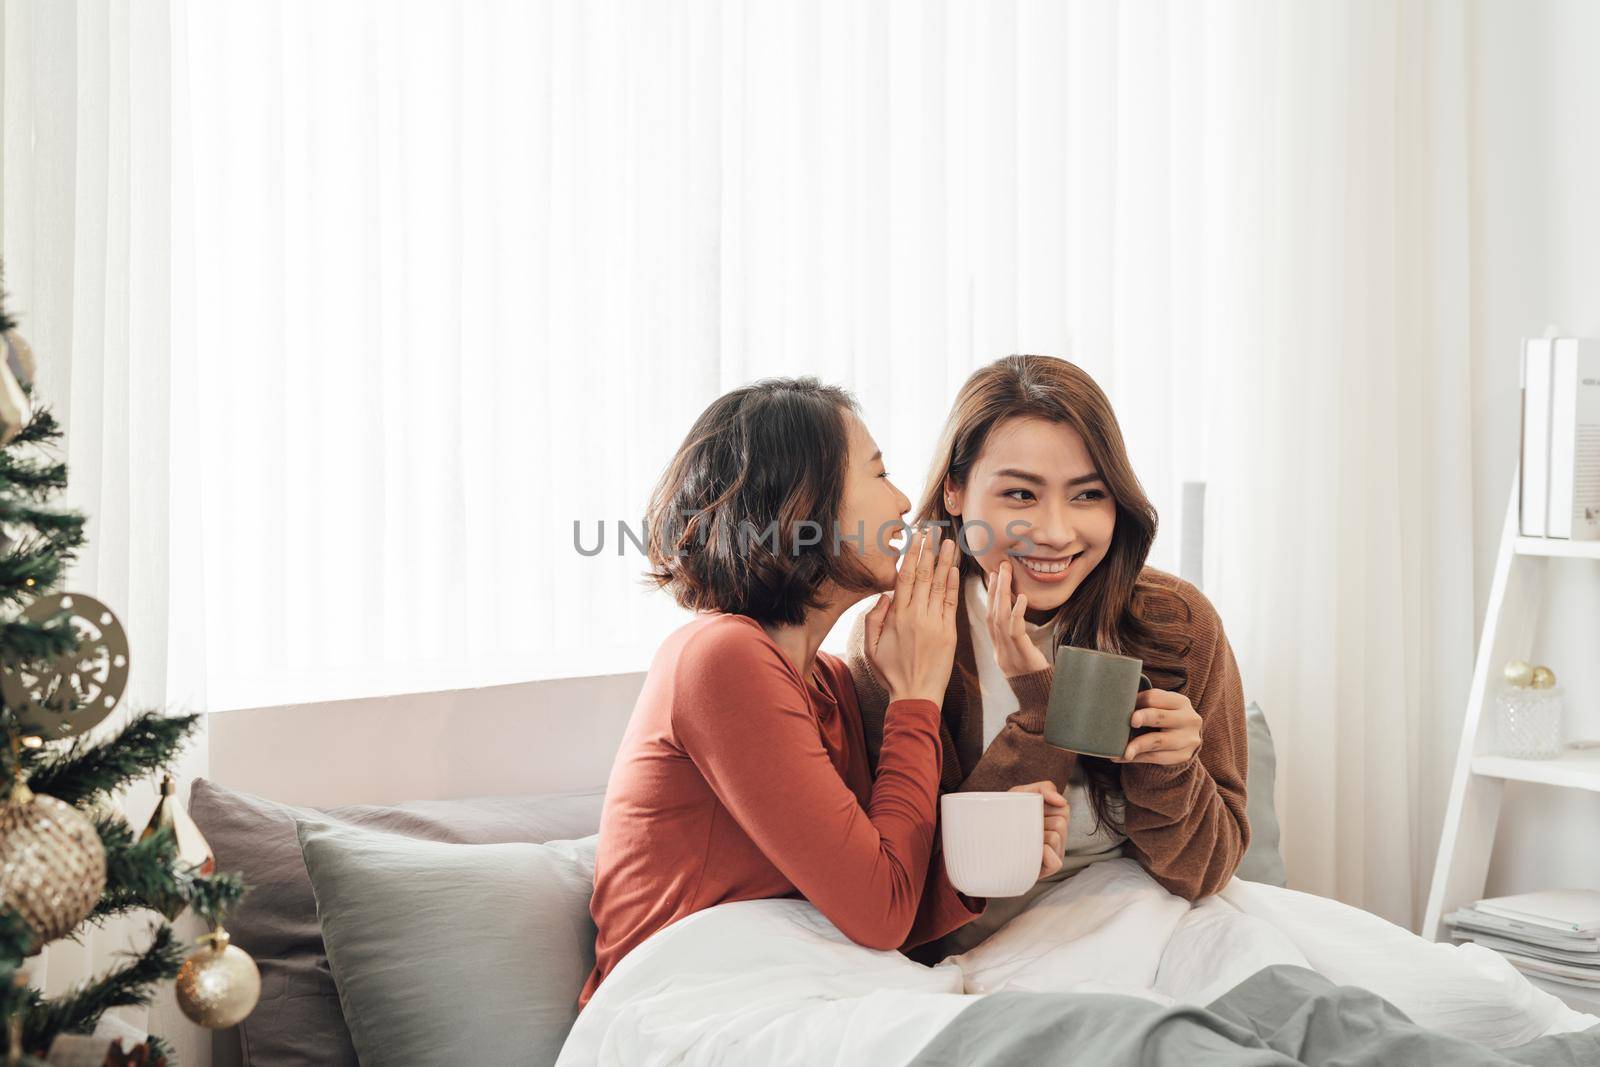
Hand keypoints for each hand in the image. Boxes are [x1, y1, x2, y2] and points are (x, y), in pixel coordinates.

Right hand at [864, 526, 960, 706]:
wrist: (915, 695)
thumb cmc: (891, 672)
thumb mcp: (870, 647)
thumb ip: (873, 619)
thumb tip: (884, 596)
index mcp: (897, 617)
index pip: (905, 578)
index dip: (911, 555)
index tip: (916, 538)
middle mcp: (917, 616)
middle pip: (923, 576)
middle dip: (928, 551)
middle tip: (933, 531)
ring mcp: (935, 623)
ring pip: (940, 586)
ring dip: (945, 562)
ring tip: (949, 543)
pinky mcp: (949, 633)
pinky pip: (951, 603)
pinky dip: (953, 585)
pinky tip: (954, 569)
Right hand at [986, 560, 1051, 677]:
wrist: (1039, 702)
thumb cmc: (1036, 682)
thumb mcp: (1024, 660)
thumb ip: (1020, 643)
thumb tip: (1022, 623)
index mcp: (1000, 651)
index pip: (990, 619)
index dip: (990, 597)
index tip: (993, 577)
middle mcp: (1000, 650)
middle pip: (992, 614)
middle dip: (994, 589)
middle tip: (997, 567)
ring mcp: (1008, 652)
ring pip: (1000, 618)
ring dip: (1002, 593)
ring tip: (1005, 572)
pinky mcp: (1021, 654)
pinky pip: (1015, 630)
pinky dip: (1017, 612)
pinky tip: (1020, 597)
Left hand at [1009, 780, 1068, 880]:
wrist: (982, 838)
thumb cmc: (1003, 815)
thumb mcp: (1020, 794)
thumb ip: (1043, 788)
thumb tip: (1061, 801)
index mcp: (1054, 820)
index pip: (1063, 808)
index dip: (1046, 806)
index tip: (1029, 810)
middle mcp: (1057, 838)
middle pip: (1061, 822)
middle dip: (1040, 820)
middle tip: (1024, 826)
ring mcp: (1054, 854)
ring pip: (1056, 837)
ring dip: (1036, 836)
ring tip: (1022, 839)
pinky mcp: (1047, 870)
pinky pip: (1055, 862)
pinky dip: (1043, 854)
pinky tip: (1028, 851)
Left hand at [1112, 689, 1202, 765]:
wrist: (1185, 739)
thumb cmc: (1164, 718)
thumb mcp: (1161, 706)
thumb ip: (1144, 704)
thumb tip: (1117, 704)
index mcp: (1181, 702)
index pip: (1154, 697)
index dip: (1136, 700)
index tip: (1122, 704)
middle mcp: (1188, 719)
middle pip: (1160, 716)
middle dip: (1144, 717)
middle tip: (1131, 721)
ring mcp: (1188, 739)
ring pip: (1157, 741)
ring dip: (1137, 745)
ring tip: (1122, 750)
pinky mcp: (1182, 756)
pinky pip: (1156, 758)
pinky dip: (1137, 757)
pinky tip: (1123, 756)